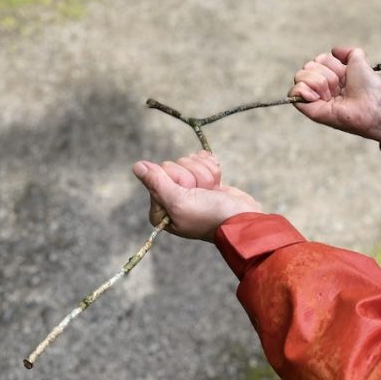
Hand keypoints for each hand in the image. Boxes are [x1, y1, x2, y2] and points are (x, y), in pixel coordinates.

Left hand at [131, 151, 261, 241]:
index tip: (189, 194)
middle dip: (194, 177)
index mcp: (160, 208)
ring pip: (190, 161)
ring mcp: (189, 188)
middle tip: (203, 195)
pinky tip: (218, 184)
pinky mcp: (205, 180)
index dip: (177, 179)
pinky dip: (213, 169)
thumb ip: (157, 183)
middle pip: (175, 165)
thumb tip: (137, 166)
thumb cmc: (211, 216)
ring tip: (213, 192)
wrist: (243, 219)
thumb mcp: (180, 202)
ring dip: (206, 175)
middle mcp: (171, 197)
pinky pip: (202, 160)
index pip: (159, 173)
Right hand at [289, 47, 380, 141]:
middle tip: (338, 86)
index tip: (344, 75)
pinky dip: (305, 90)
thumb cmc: (368, 86)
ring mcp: (314, 98)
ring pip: (299, 76)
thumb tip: (334, 50)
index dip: (330, 64)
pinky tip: (319, 96)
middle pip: (307, 66)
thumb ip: (348, 52)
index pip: (317, 60)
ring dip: (318, 81)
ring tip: (331, 94)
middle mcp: (321, 86)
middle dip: (325, 73)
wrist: (371, 105)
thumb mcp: (359, 61)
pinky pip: (293, 93)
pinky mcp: (308, 109)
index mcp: (332, 76)